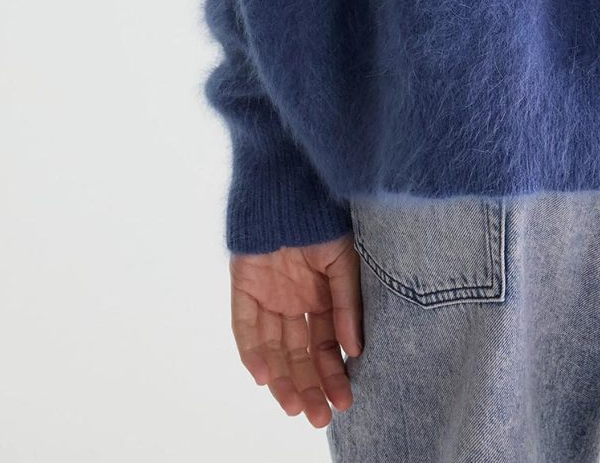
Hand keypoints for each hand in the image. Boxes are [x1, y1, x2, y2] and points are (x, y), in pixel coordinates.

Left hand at [229, 234, 363, 427]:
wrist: (289, 182)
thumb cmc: (323, 216)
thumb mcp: (346, 261)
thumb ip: (348, 304)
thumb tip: (355, 350)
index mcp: (324, 297)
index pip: (327, 346)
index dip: (334, 374)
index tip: (344, 402)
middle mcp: (296, 301)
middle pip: (299, 355)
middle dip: (309, 387)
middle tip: (318, 417)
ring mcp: (269, 295)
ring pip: (273, 349)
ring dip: (282, 379)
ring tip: (292, 406)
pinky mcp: (245, 285)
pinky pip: (245, 326)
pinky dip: (253, 352)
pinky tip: (264, 376)